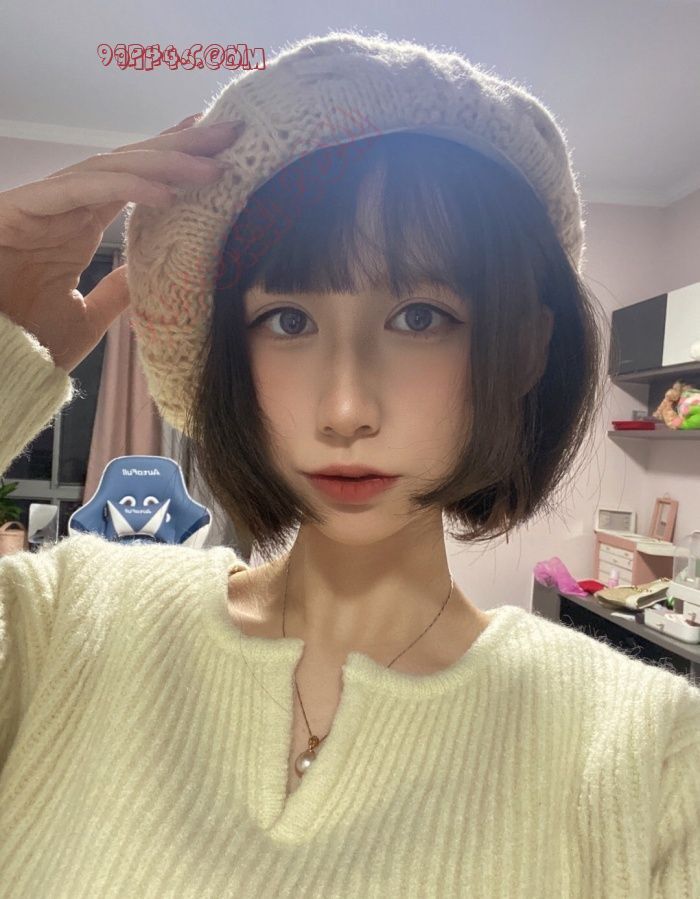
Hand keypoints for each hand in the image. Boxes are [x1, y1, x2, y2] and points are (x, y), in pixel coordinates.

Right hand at [0, 113, 244, 372]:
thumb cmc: (23, 342)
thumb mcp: (87, 318)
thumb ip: (117, 292)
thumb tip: (154, 274)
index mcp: (79, 226)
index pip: (133, 181)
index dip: (173, 160)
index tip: (216, 148)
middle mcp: (65, 208)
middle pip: (130, 164)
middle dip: (181, 146)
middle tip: (231, 132)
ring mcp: (44, 205)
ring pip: (111, 168)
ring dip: (164, 162)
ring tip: (211, 162)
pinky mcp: (22, 209)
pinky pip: (82, 189)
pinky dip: (125, 188)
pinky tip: (166, 193)